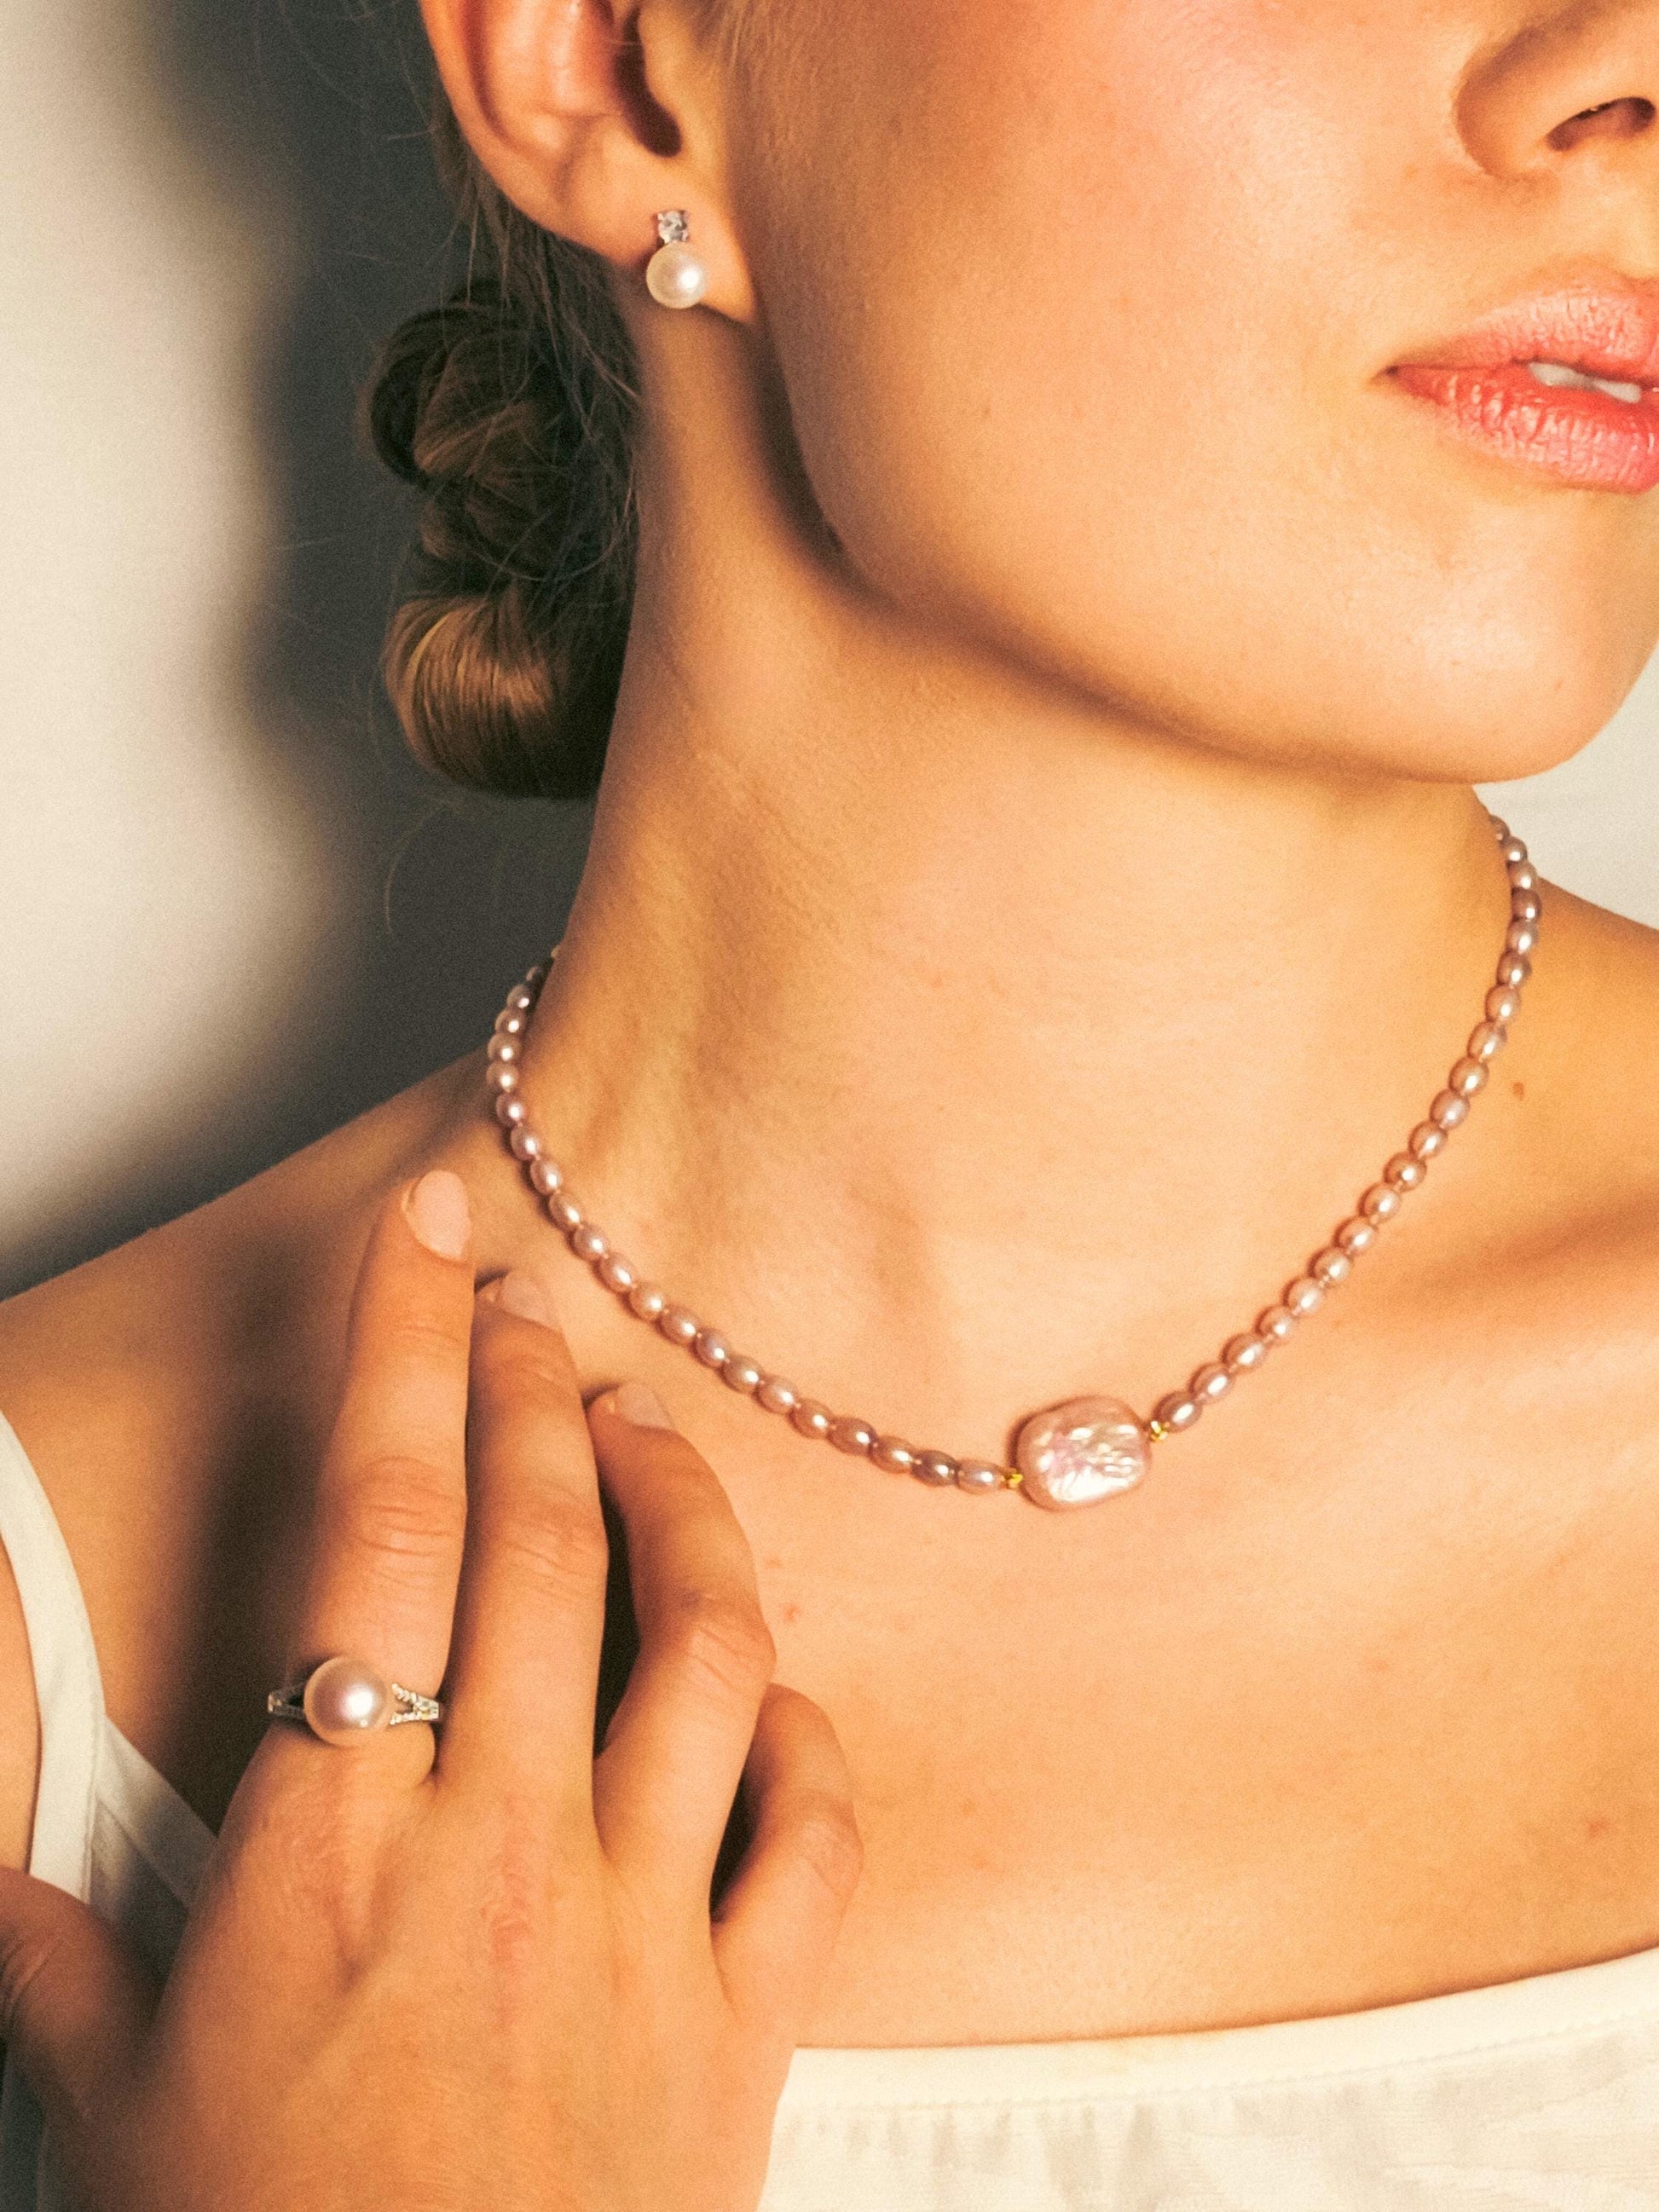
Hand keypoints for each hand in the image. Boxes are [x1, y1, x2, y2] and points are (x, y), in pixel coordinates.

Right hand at [0, 1171, 860, 2210]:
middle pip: (542, 1543)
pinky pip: (813, 1831)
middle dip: (536, 1393)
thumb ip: (55, 1965)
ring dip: (684, 1512)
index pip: (375, 1530)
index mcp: (336, 1845)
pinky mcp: (747, 2016)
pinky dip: (802, 1735)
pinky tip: (769, 1692)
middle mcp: (501, 1845)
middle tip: (530, 1312)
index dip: (403, 1354)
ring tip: (649, 1437)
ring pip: (704, 1646)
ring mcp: (641, 1921)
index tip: (431, 1235)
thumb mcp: (121, 2109)